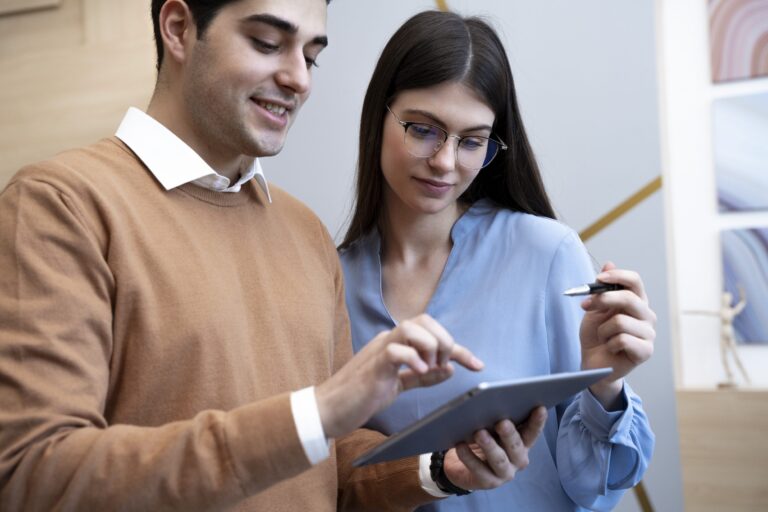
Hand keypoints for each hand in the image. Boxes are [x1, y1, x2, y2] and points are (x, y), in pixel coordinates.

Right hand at [316, 314, 483, 438]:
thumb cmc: (359, 397)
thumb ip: (421, 377)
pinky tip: (419, 373)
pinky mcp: (372, 365)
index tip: (478, 365)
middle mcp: (389, 340)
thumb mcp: (397, 386)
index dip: (459, 348)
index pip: (432, 333)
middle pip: (425, 320)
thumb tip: (448, 369)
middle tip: (442, 366)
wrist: (328, 410)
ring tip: (429, 368)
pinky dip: (413, 359)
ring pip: (412, 327)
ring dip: (430, 346)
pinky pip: (396, 350)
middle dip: (444, 341)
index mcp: (396, 343)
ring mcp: (379, 349)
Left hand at [442, 406, 547, 490]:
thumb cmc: (481, 441)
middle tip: (502, 422)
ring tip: (479, 433)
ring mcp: (504, 473)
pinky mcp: (488, 482)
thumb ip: (496, 420)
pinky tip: (461, 446)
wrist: (461, 466)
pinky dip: (469, 457)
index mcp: (522, 444)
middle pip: (516, 446)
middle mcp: (517, 460)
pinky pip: (478, 469)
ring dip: (489, 446)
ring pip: (499, 460)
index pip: (532, 433)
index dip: (537, 422)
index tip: (539, 408)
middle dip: (509, 434)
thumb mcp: (491, 430)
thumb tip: (494, 403)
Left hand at [579, 262, 655, 406]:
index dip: (617, 276)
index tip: (598, 278)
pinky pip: (622, 339)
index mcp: (636, 301)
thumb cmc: (596, 335)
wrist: (593, 363)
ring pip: (620, 321)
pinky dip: (609, 343)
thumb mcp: (594, 309)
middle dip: (602, 300)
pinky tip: (611, 348)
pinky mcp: (646, 351)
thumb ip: (602, 289)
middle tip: (585, 306)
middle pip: (629, 298)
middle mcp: (647, 315)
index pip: (635, 281)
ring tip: (604, 337)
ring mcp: (649, 333)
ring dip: (603, 330)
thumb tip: (609, 263)